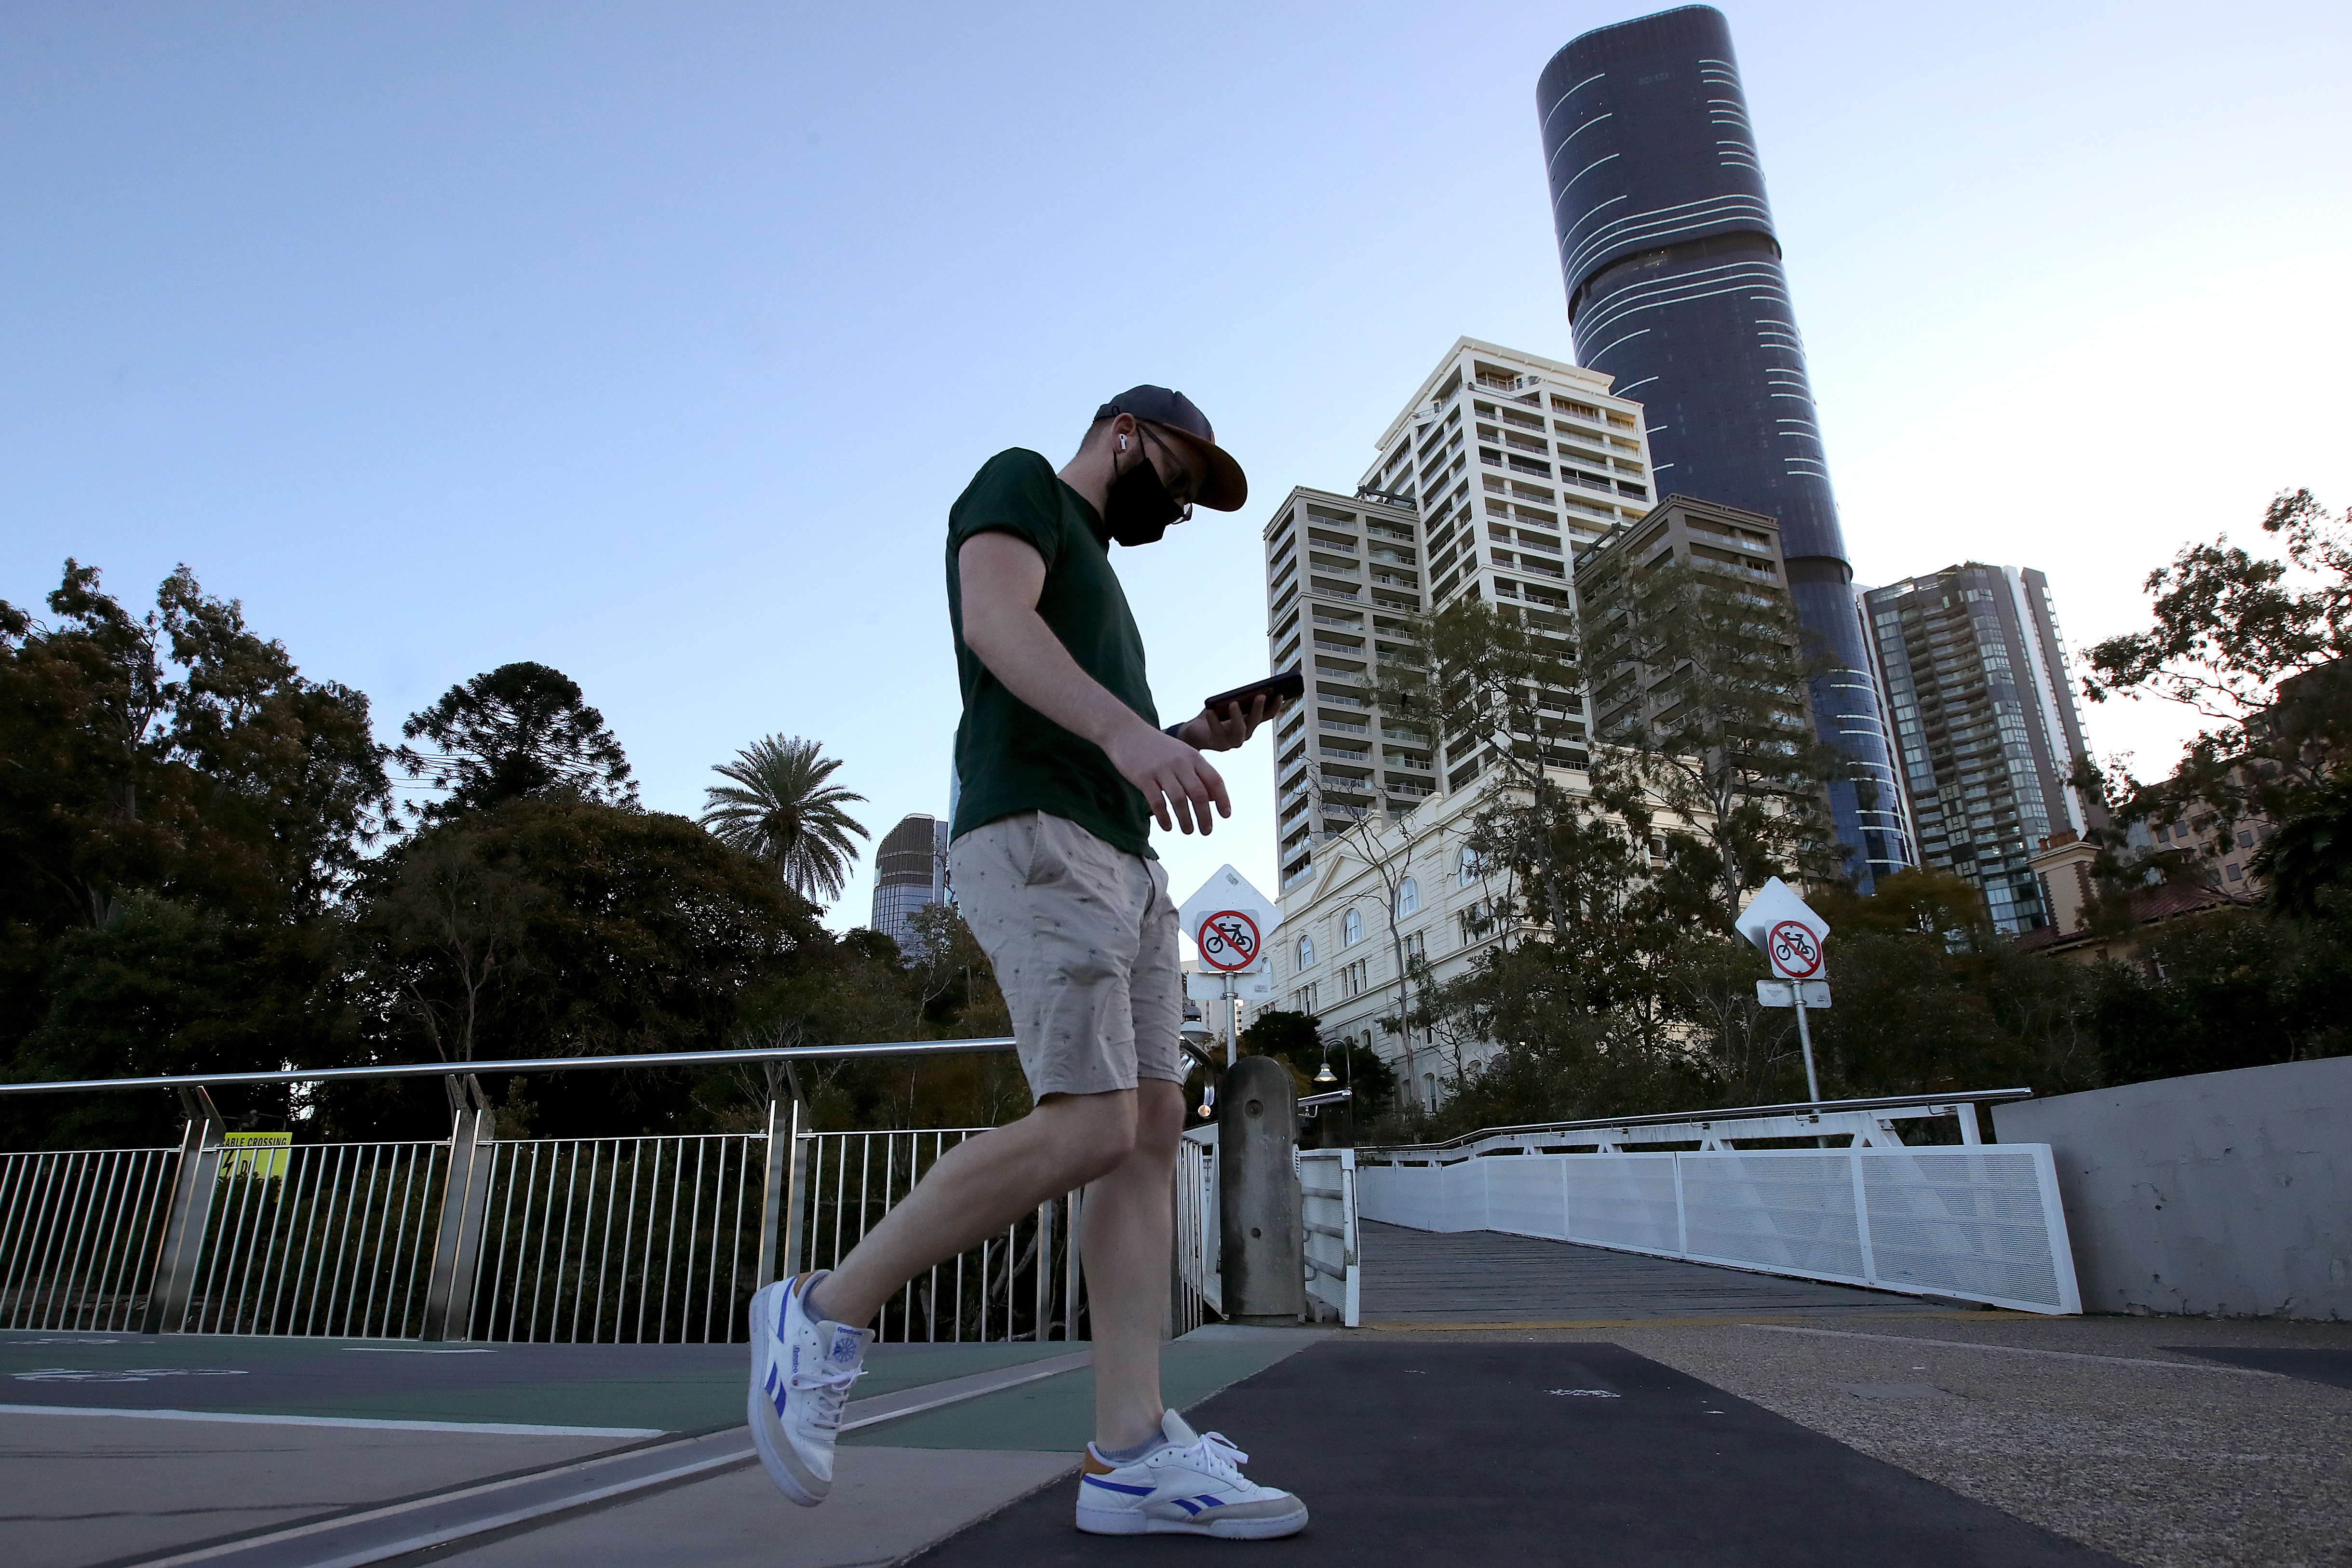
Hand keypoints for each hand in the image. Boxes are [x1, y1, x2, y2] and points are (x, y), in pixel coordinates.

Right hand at [1106, 722, 1231, 835]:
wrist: (1126, 732)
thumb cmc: (1157, 748)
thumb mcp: (1182, 754)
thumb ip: (1198, 773)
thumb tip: (1213, 799)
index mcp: (1193, 757)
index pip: (1214, 780)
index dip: (1223, 799)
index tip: (1225, 815)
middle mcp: (1180, 763)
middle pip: (1199, 794)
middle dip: (1205, 816)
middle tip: (1207, 831)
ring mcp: (1161, 770)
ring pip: (1179, 800)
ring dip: (1186, 820)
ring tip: (1188, 831)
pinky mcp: (1143, 777)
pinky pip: (1157, 802)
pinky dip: (1164, 817)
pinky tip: (1168, 827)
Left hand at [1177, 694, 1287, 752]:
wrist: (1194, 730)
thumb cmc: (1213, 713)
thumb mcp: (1226, 703)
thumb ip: (1237, 699)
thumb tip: (1246, 690)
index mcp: (1250, 722)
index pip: (1267, 715)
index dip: (1275, 706)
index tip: (1280, 693)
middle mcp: (1245, 733)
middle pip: (1254, 722)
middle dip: (1258, 709)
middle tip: (1260, 695)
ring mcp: (1233, 741)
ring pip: (1239, 731)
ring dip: (1238, 717)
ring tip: (1233, 703)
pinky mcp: (1219, 744)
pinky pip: (1218, 733)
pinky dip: (1214, 721)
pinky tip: (1210, 711)